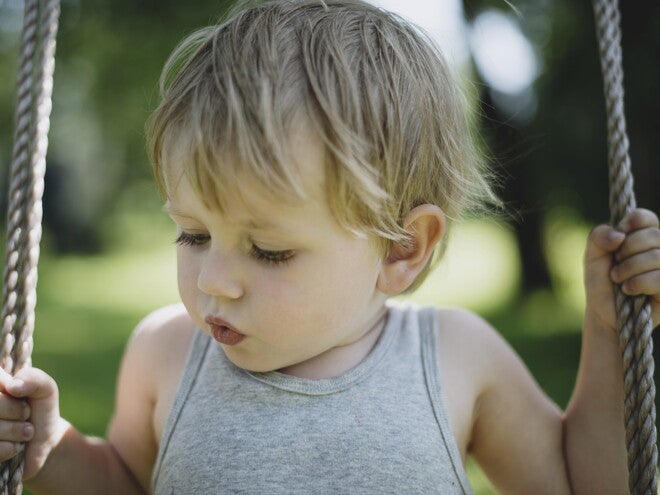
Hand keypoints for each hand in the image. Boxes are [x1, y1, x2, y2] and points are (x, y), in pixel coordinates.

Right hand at [0, 366, 68, 479]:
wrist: (44, 440)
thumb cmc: (40, 409)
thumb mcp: (45, 388)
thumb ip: (33, 378)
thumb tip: (11, 386)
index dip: (8, 394)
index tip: (19, 395)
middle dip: (15, 410)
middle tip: (26, 414)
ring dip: (15, 431)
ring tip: (26, 430)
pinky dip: (10, 448)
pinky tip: (16, 446)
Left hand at [584, 208, 659, 333]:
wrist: (603, 313)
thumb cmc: (600, 282)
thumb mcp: (592, 256)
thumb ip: (598, 237)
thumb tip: (619, 234)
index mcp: (642, 237)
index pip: (646, 217)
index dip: (631, 222)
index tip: (618, 237)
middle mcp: (659, 250)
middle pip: (653, 235)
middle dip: (627, 250)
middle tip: (615, 264)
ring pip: (657, 256)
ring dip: (629, 268)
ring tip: (618, 279)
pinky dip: (639, 283)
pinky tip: (628, 289)